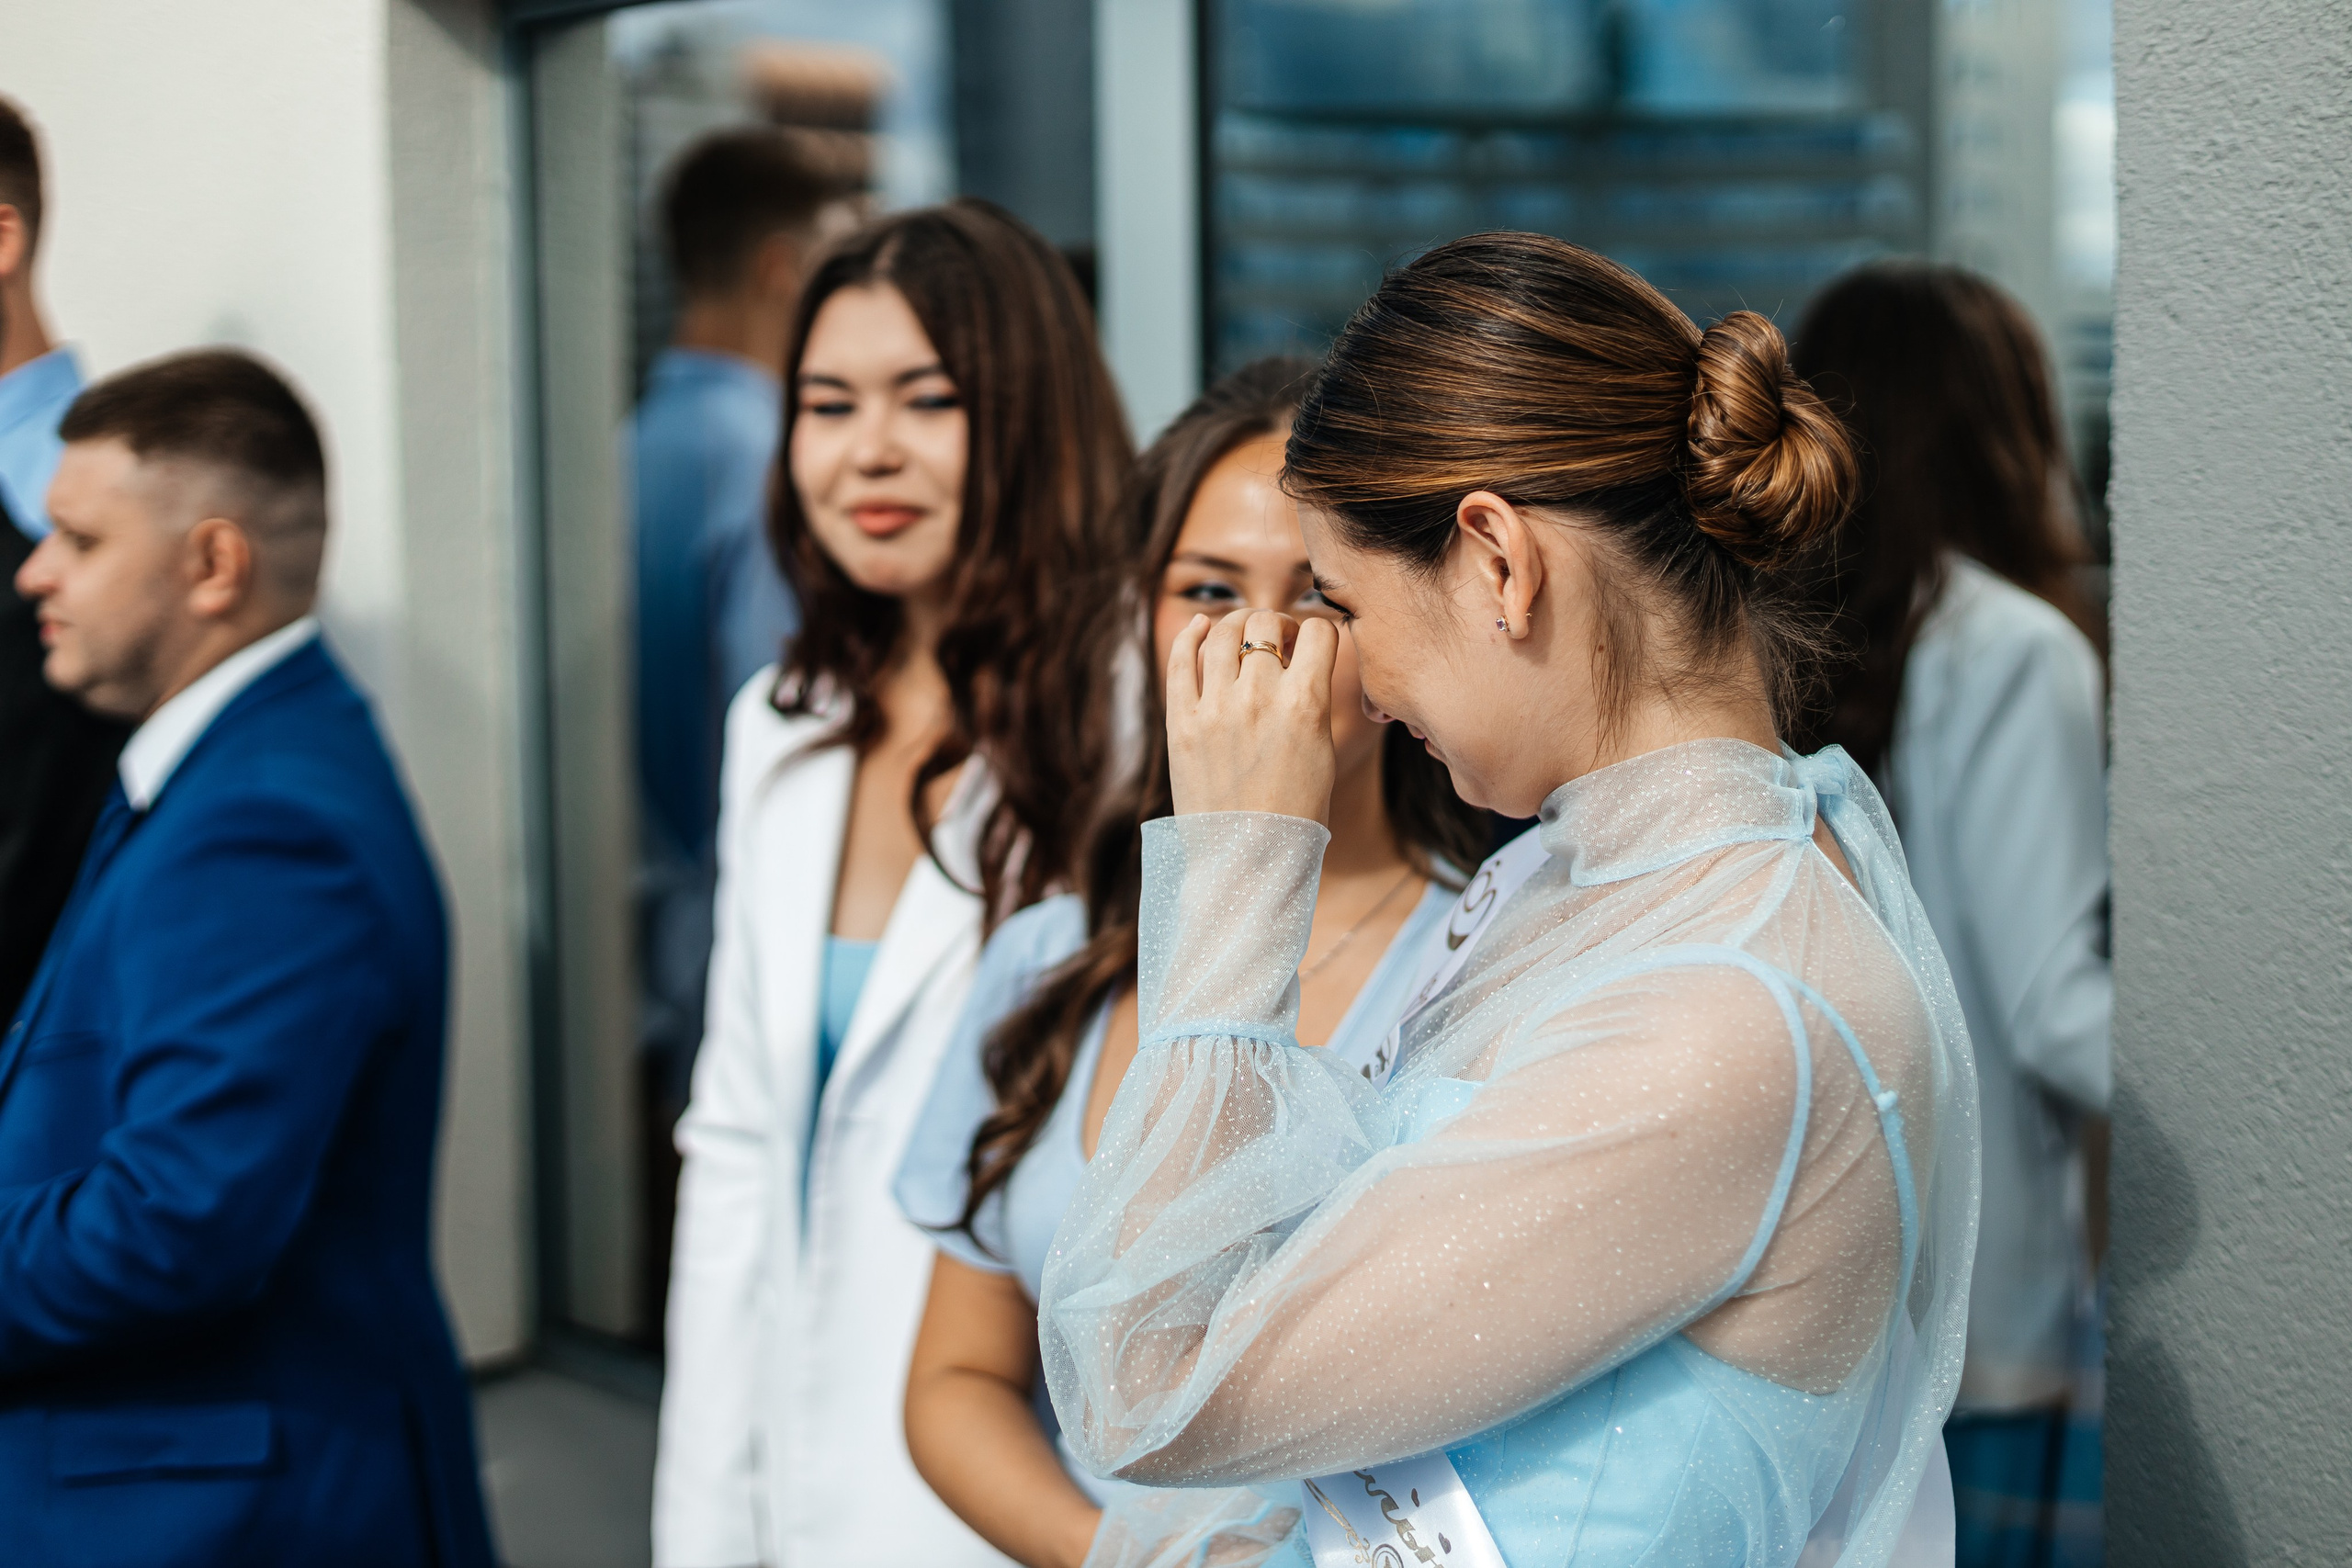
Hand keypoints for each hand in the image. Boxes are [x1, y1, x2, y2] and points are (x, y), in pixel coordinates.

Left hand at [1165, 608, 1337, 821]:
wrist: (1247, 861)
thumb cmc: (1295, 814)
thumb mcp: (1322, 752)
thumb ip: (1312, 701)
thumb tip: (1302, 662)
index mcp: (1305, 705)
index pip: (1319, 633)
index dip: (1318, 634)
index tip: (1310, 647)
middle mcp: (1259, 698)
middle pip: (1265, 623)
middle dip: (1277, 625)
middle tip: (1277, 643)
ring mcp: (1215, 709)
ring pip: (1222, 633)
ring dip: (1236, 625)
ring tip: (1242, 638)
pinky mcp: (1181, 724)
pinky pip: (1179, 661)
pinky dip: (1190, 635)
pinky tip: (1200, 628)